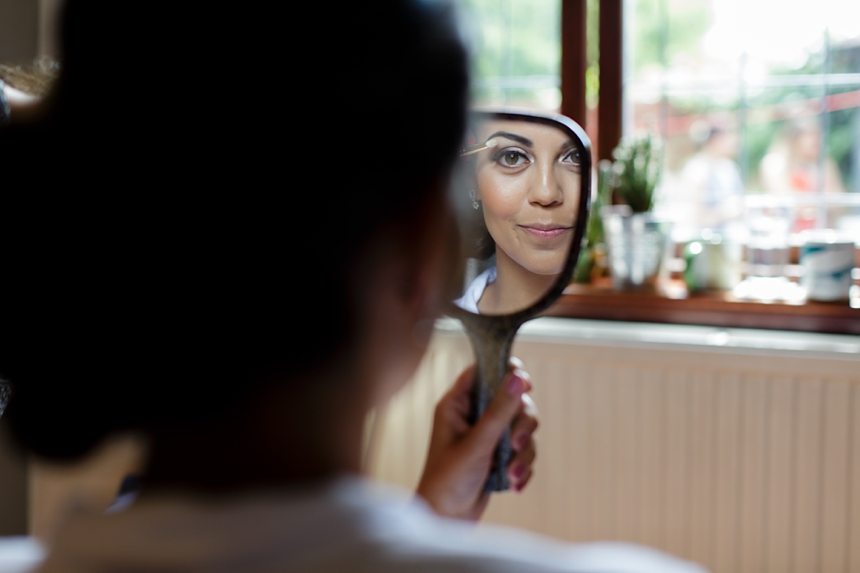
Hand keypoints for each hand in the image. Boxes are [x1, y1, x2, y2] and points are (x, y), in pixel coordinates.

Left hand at [416, 359, 537, 520]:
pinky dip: (522, 466)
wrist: (446, 520)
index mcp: (457, 404)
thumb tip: (518, 376)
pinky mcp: (498, 455)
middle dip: (521, 424)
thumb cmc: (449, 479)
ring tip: (512, 473)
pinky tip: (514, 484)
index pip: (484, 371)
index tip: (525, 382)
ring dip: (522, 452)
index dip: (507, 370)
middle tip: (514, 443)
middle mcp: (473, 415)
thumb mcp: (477, 443)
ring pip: (522, 427)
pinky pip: (522, 450)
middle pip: (512, 400)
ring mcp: (487, 435)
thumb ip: (499, 409)